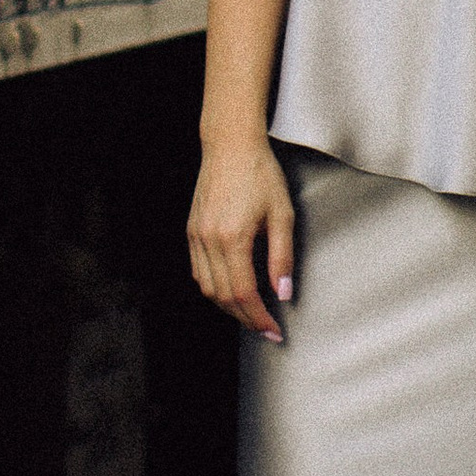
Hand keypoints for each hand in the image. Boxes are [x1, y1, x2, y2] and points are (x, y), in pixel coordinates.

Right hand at [188, 130, 295, 340]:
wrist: (231, 144)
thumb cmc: (260, 173)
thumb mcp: (282, 214)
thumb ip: (282, 258)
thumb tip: (282, 294)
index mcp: (233, 237)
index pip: (243, 293)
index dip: (259, 318)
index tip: (275, 331)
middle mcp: (209, 239)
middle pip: (223, 297)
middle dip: (246, 319)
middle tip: (266, 329)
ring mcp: (196, 234)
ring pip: (207, 288)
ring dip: (229, 307)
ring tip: (251, 313)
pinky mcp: (192, 229)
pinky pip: (199, 271)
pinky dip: (214, 288)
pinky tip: (231, 289)